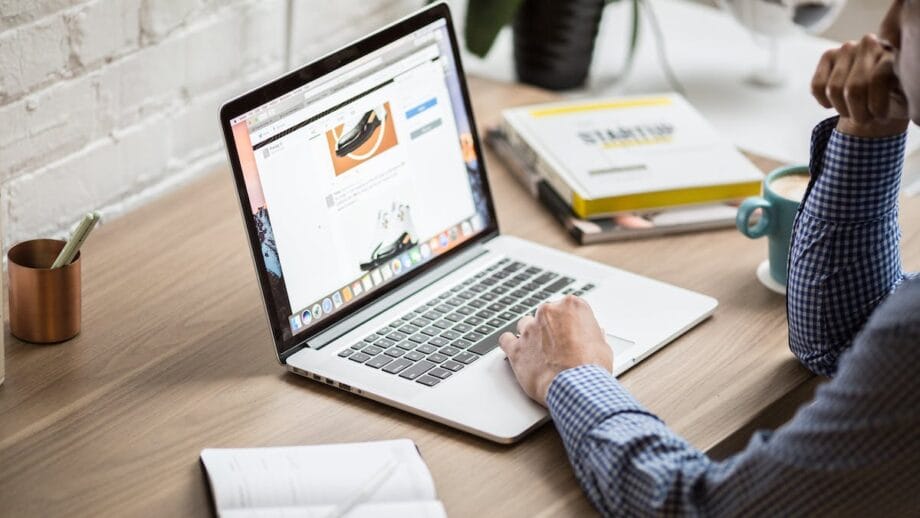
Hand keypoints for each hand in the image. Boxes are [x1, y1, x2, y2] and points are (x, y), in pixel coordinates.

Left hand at [498, 296, 612, 405]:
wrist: (576, 387)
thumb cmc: (591, 367)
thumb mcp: (603, 346)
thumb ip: (593, 335)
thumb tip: (593, 334)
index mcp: (572, 306)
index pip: (568, 308)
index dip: (571, 323)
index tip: (573, 333)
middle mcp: (548, 312)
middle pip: (546, 314)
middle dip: (551, 328)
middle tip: (559, 346)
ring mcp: (530, 329)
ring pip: (525, 324)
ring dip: (531, 335)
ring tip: (540, 351)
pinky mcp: (516, 348)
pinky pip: (506, 340)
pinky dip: (510, 344)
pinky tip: (517, 350)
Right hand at [812, 34, 908, 137]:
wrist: (878, 91)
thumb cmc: (894, 97)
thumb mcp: (905, 100)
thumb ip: (898, 95)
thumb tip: (887, 94)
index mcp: (894, 52)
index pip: (877, 80)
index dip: (877, 108)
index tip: (881, 118)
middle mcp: (870, 43)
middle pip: (853, 89)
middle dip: (858, 113)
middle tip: (865, 119)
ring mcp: (847, 48)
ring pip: (834, 89)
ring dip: (843, 110)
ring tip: (854, 112)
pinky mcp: (828, 55)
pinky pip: (817, 86)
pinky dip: (825, 102)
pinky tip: (836, 103)